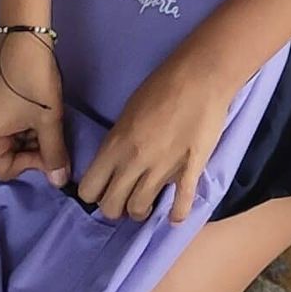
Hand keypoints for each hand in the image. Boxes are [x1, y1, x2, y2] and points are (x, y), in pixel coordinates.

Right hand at [0, 35, 70, 189]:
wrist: (22, 37)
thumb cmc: (33, 81)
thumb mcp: (48, 119)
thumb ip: (54, 153)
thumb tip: (59, 183)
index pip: (7, 170)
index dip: (33, 164)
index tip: (52, 147)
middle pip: (7, 156)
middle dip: (33, 149)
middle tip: (53, 131)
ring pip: (8, 141)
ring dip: (30, 135)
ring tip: (47, 117)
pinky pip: (4, 126)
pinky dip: (22, 124)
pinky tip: (37, 110)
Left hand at [76, 46, 233, 225]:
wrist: (201, 76)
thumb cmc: (162, 85)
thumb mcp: (128, 112)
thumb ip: (119, 142)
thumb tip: (116, 162)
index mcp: (115, 145)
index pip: (89, 190)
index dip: (94, 194)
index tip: (103, 189)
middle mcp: (133, 162)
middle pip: (111, 207)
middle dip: (115, 207)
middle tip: (124, 199)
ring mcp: (162, 169)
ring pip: (140, 209)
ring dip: (141, 210)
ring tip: (148, 204)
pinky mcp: (189, 171)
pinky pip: (180, 203)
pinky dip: (177, 214)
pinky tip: (175, 216)